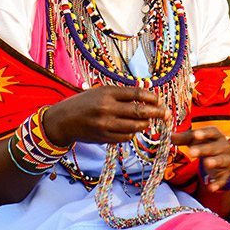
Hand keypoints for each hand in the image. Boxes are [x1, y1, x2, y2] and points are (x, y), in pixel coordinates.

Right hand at [42, 86, 168, 147]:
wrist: (62, 121)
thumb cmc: (84, 103)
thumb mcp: (100, 91)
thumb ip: (121, 94)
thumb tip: (147, 98)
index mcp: (107, 92)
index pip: (137, 93)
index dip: (152, 97)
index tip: (159, 100)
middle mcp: (107, 108)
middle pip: (140, 111)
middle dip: (157, 113)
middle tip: (166, 114)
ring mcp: (105, 124)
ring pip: (135, 127)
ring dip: (146, 124)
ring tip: (148, 121)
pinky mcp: (103, 137)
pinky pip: (126, 138)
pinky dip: (133, 134)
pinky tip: (133, 130)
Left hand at [171, 126, 229, 190]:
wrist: (226, 157)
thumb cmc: (208, 144)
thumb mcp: (197, 140)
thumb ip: (183, 138)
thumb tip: (169, 135)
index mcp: (216, 135)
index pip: (211, 132)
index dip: (204, 133)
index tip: (195, 135)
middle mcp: (223, 146)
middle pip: (213, 147)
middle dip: (203, 149)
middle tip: (192, 152)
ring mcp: (226, 159)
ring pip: (221, 160)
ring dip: (214, 162)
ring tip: (207, 163)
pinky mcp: (226, 173)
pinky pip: (222, 178)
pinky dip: (217, 183)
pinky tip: (211, 188)